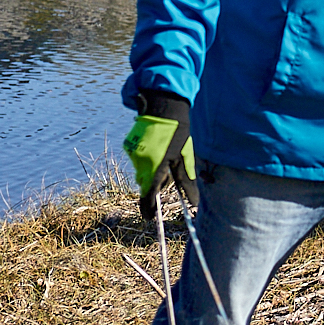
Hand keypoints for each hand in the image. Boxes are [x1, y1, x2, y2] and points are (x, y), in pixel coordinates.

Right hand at [123, 89, 197, 214]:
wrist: (163, 105)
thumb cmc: (178, 132)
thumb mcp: (185, 157)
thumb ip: (186, 181)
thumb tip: (193, 202)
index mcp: (156, 166)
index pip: (149, 193)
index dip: (148, 208)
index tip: (148, 219)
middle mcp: (141, 162)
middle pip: (147, 183)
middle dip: (156, 185)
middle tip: (169, 175)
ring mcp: (133, 154)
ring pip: (143, 172)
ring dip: (153, 171)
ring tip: (166, 156)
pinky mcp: (129, 146)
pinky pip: (139, 160)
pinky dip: (147, 160)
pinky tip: (157, 148)